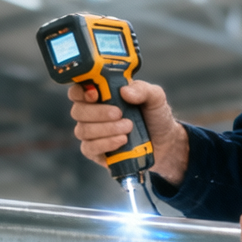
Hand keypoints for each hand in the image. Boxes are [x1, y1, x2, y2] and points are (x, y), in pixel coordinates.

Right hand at [68, 79, 189, 184]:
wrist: (164, 143)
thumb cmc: (155, 116)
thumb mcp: (155, 97)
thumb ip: (143, 90)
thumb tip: (125, 91)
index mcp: (101, 95)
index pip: (77, 91)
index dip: (80, 92)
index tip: (95, 95)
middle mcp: (92, 113)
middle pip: (77, 111)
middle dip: (98, 113)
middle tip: (120, 114)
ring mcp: (92, 133)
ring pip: (82, 130)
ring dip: (105, 129)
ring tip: (128, 128)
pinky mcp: (96, 152)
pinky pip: (88, 148)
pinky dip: (105, 144)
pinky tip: (121, 141)